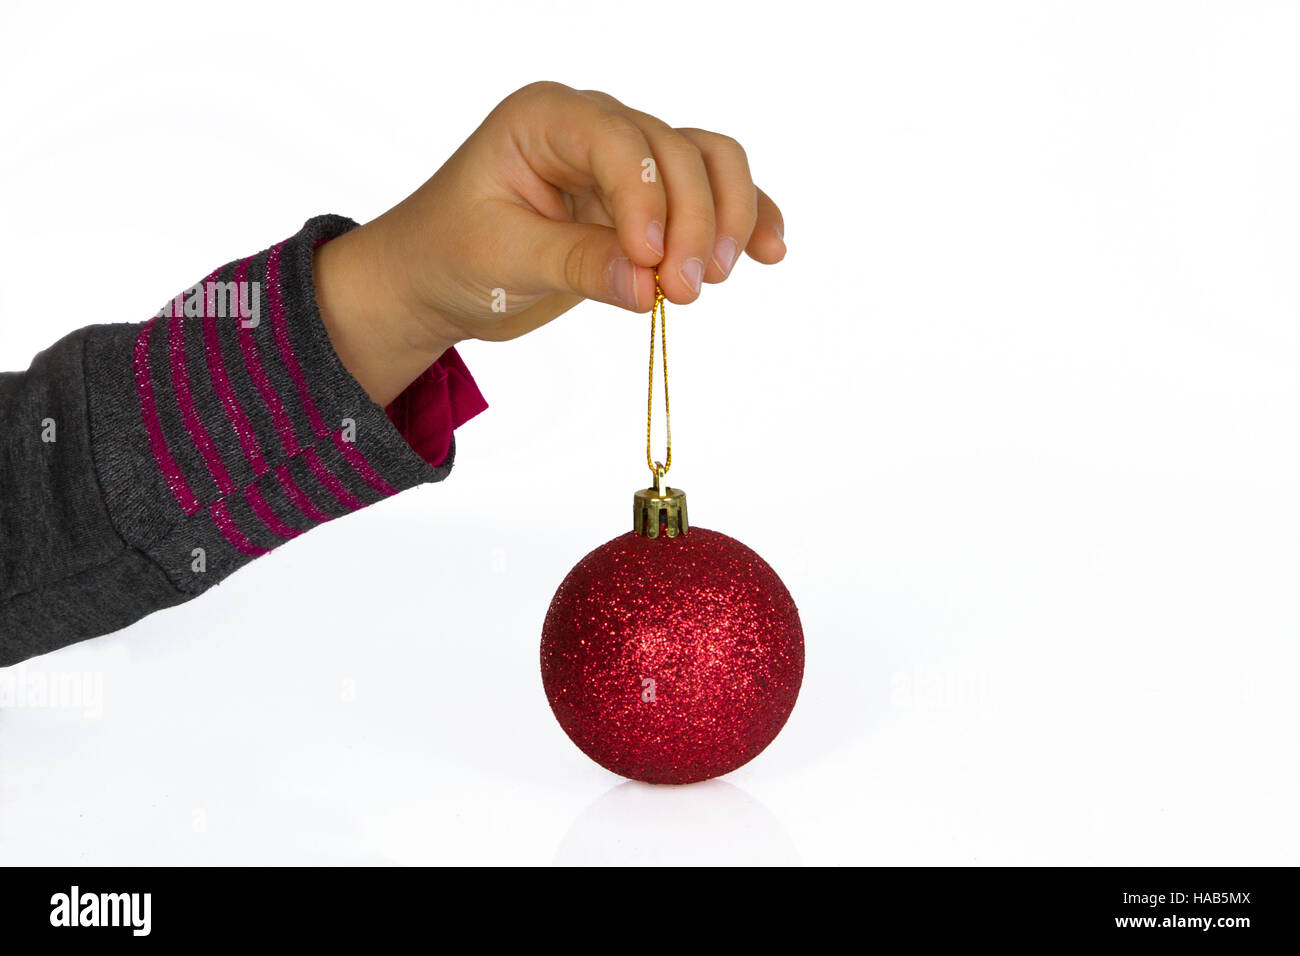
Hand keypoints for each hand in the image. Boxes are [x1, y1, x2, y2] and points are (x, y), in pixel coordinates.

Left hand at [313, 81, 786, 405]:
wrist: (439, 279)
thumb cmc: (451, 254)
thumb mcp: (503, 259)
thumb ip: (576, 264)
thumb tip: (648, 286)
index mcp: (546, 119)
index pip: (620, 140)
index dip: (648, 198)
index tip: (650, 263)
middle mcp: (596, 126)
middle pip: (678, 151)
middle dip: (692, 221)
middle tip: (682, 291)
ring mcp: (629, 161)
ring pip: (709, 163)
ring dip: (727, 218)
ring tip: (715, 279)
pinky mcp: (651, 201)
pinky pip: (713, 195)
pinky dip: (746, 219)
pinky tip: (769, 252)